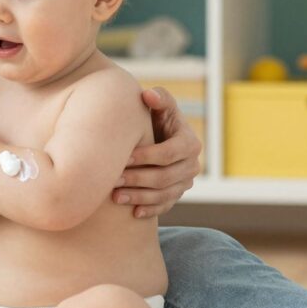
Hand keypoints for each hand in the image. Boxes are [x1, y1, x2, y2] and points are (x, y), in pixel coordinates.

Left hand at [113, 87, 202, 218]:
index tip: (125, 157)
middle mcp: (192, 165)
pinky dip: (150, 210)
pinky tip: (132, 213)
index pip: (169, 154)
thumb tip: (148, 95)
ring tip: (116, 197)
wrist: (158, 137)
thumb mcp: (160, 106)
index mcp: (190, 143)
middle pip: (165, 177)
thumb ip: (158, 98)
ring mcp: (185, 183)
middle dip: (138, 179)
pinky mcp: (177, 195)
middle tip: (114, 179)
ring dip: (139, 197)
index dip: (147, 157)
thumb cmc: (156, 117)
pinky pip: (165, 206)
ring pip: (164, 195)